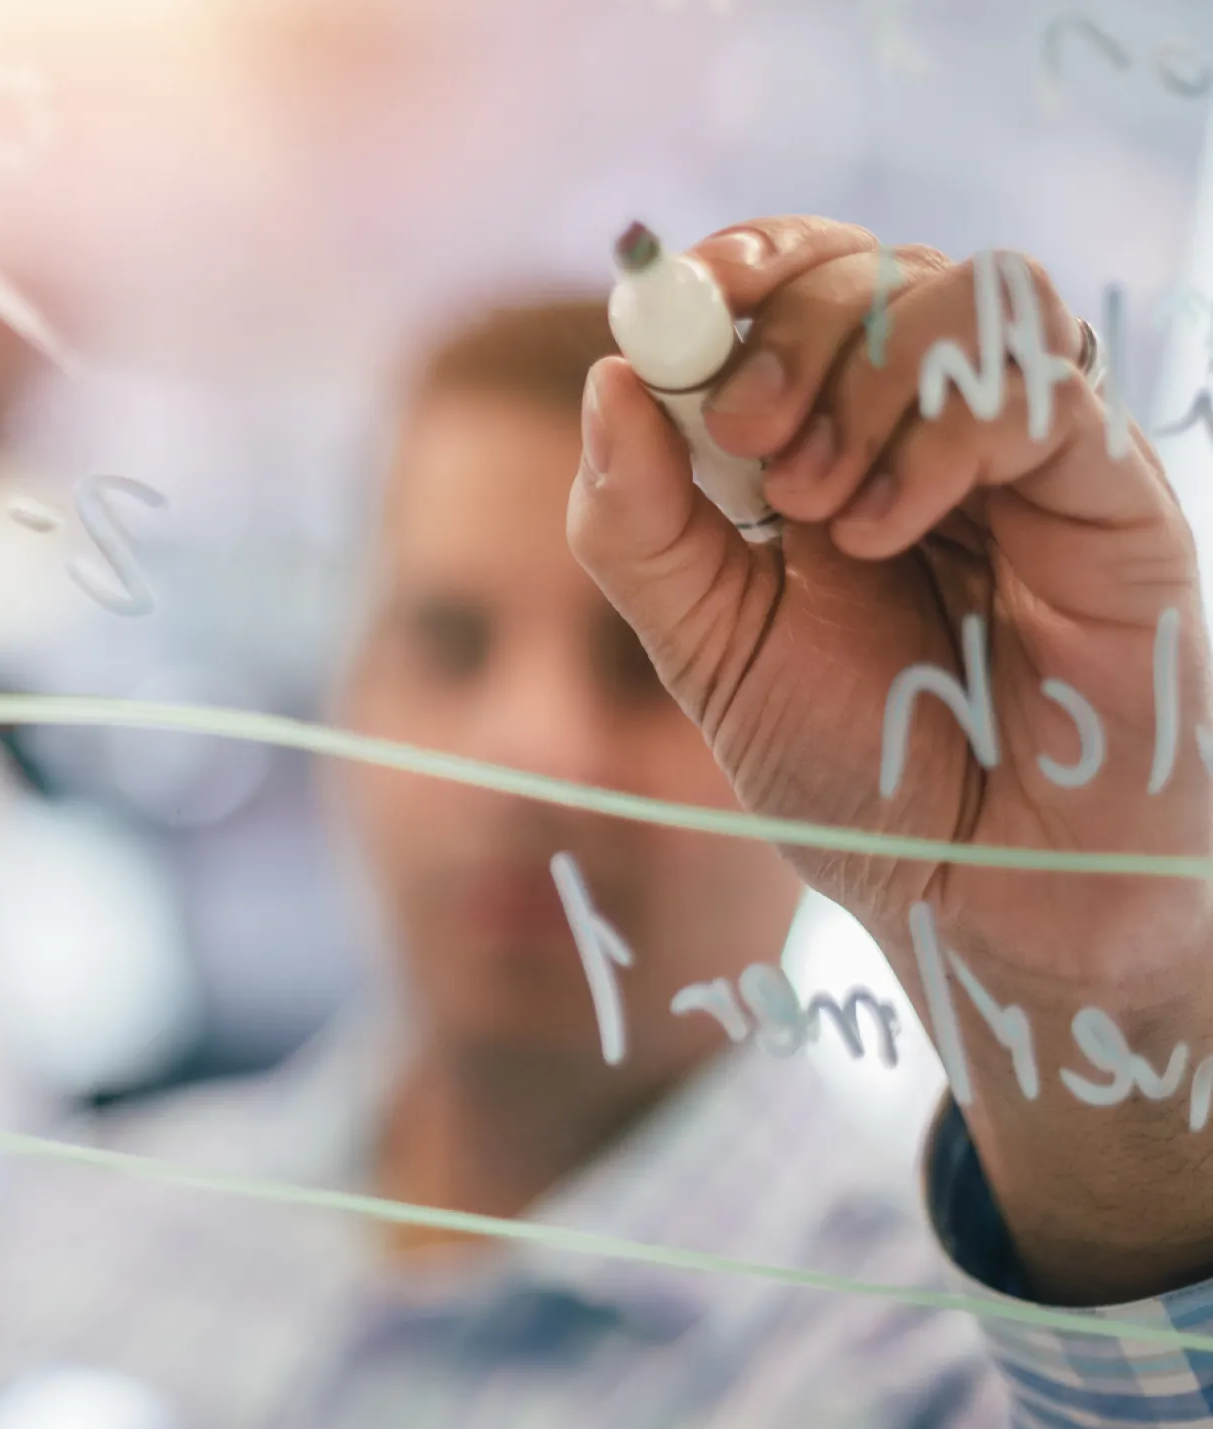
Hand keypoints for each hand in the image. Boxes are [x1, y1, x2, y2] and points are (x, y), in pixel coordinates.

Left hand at [567, 215, 1212, 1303]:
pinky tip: (889, 529)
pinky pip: (1035, 376)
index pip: (788, 281)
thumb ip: (643, 527)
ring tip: (827, 509)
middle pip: (862, 263)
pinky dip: (941, 432)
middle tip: (755, 446)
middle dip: (784, 333)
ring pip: (960, 285)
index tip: (669, 301)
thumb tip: (606, 379)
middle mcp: (924, 425)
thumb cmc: (856, 769)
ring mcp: (1021, 447)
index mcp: (825, 443)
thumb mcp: (708, 649)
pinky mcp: (1104, 483)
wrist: (979, 884)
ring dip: (866, 373)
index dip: (729, 268)